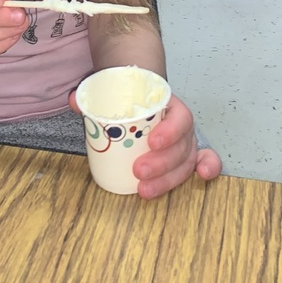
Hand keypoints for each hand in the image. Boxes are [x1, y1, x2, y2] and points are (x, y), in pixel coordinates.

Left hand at [69, 91, 221, 198]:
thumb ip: (93, 94)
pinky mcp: (184, 155)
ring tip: (144, 190)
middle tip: (138, 170)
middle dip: (163, 162)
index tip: (152, 142)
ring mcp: (184, 141)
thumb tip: (74, 99)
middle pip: (182, 144)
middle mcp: (181, 123)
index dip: (170, 131)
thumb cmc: (129, 98)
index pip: (178, 116)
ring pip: (187, 160)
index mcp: (168, 103)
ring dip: (169, 178)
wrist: (140, 94)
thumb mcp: (114, 93)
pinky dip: (207, 168)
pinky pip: (200, 162)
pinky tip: (203, 178)